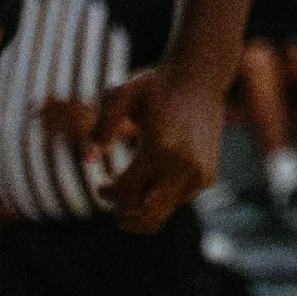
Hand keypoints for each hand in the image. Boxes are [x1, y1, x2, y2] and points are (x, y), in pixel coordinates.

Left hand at [89, 64, 222, 232]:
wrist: (201, 78)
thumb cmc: (155, 86)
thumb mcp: (122, 95)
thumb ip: (102, 126)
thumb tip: (88, 160)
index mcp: (160, 147)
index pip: (127, 193)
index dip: (108, 194)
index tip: (101, 185)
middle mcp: (184, 165)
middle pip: (147, 216)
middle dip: (124, 215)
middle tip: (113, 199)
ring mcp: (199, 173)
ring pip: (162, 213)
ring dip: (141, 208)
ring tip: (130, 188)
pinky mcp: (208, 176)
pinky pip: (177, 201)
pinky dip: (160, 196)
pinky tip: (154, 175)